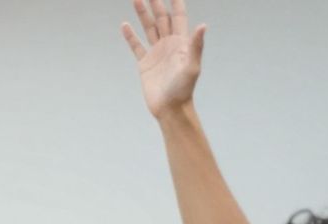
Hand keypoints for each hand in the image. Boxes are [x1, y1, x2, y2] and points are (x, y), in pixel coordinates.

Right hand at [121, 0, 206, 118]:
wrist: (170, 108)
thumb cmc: (184, 90)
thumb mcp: (192, 67)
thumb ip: (196, 46)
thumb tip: (202, 25)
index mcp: (181, 43)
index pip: (178, 16)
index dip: (175, 3)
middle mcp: (169, 44)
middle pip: (161, 18)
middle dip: (156, 3)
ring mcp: (156, 53)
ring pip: (148, 28)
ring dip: (142, 14)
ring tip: (136, 0)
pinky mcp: (145, 63)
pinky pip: (136, 46)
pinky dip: (130, 36)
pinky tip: (125, 25)